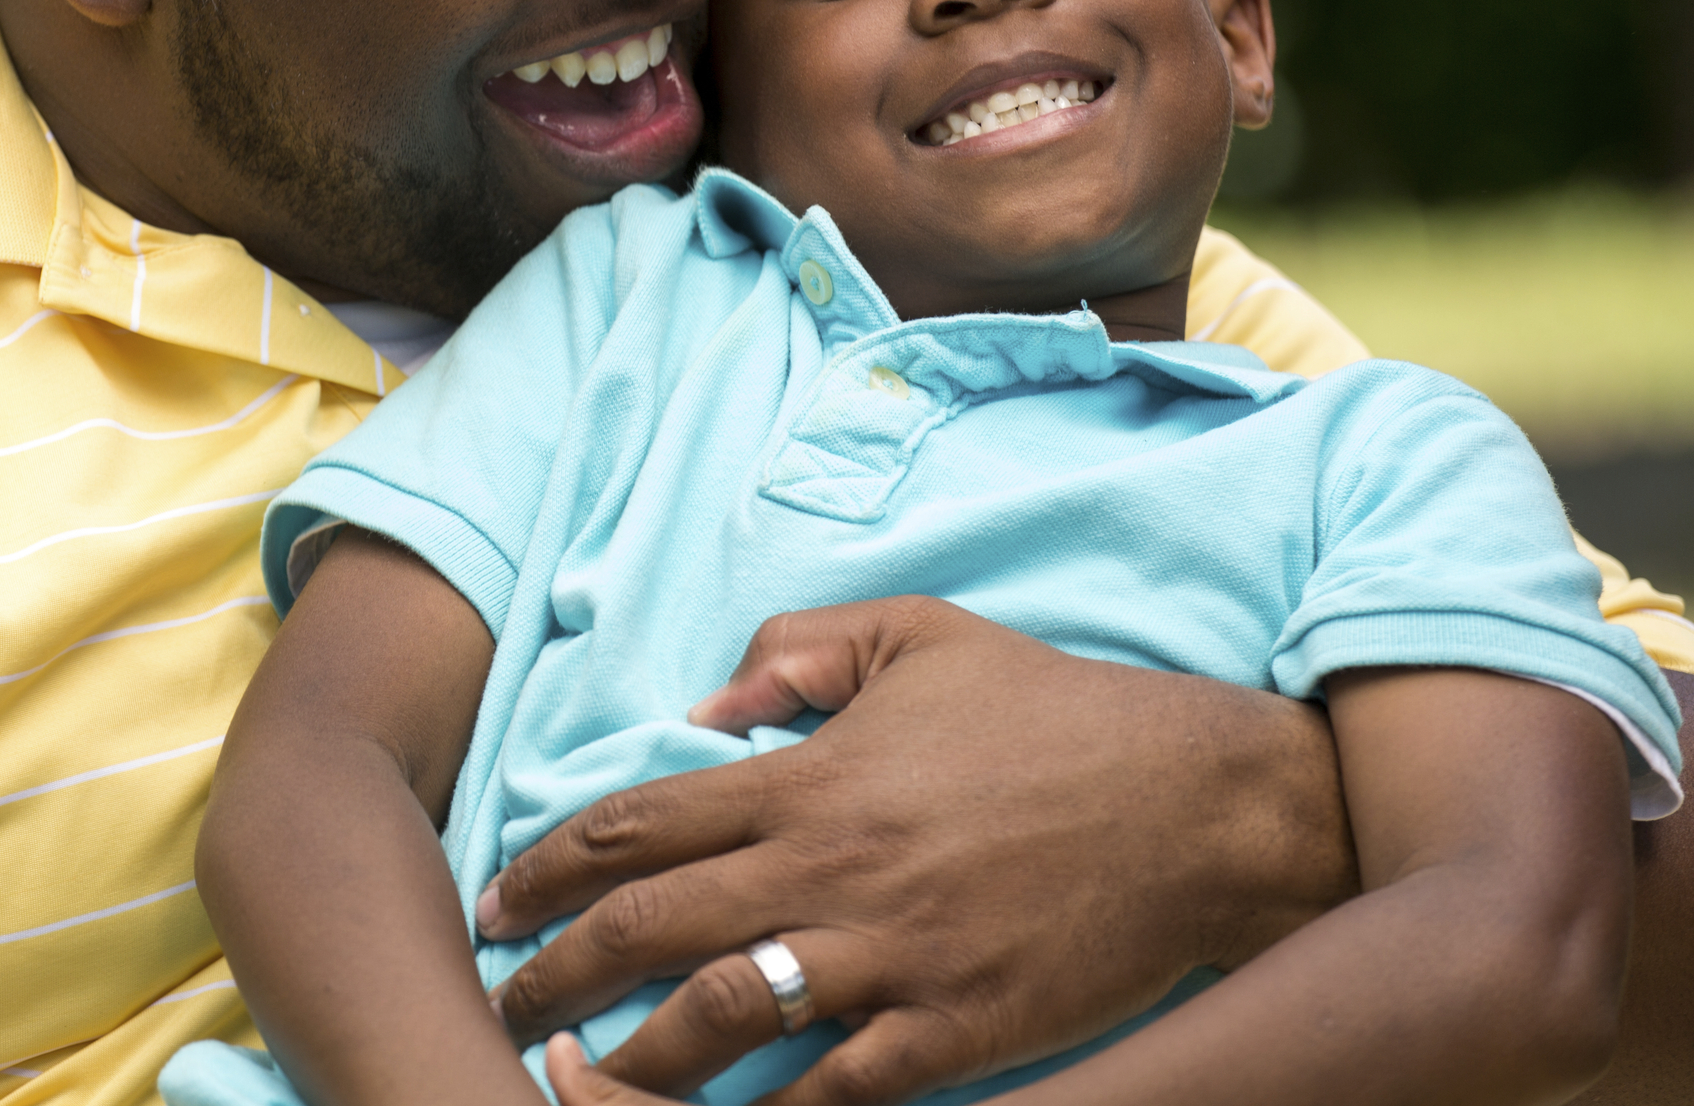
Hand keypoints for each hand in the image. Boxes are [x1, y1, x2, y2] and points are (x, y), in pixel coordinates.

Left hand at [479, 597, 1355, 1105]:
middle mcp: (830, 869)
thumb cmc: (1053, 712)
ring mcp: (889, 956)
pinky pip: (833, 1095)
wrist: (1195, 803)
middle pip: (649, 930)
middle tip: (502, 1002)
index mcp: (811, 778)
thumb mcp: (918, 634)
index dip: (549, 866)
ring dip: (629, 1060)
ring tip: (571, 1081)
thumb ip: (800, 647)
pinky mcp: (952, 1031)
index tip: (498, 900)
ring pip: (720, 1020)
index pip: (640, 825)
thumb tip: (707, 701)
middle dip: (553, 972)